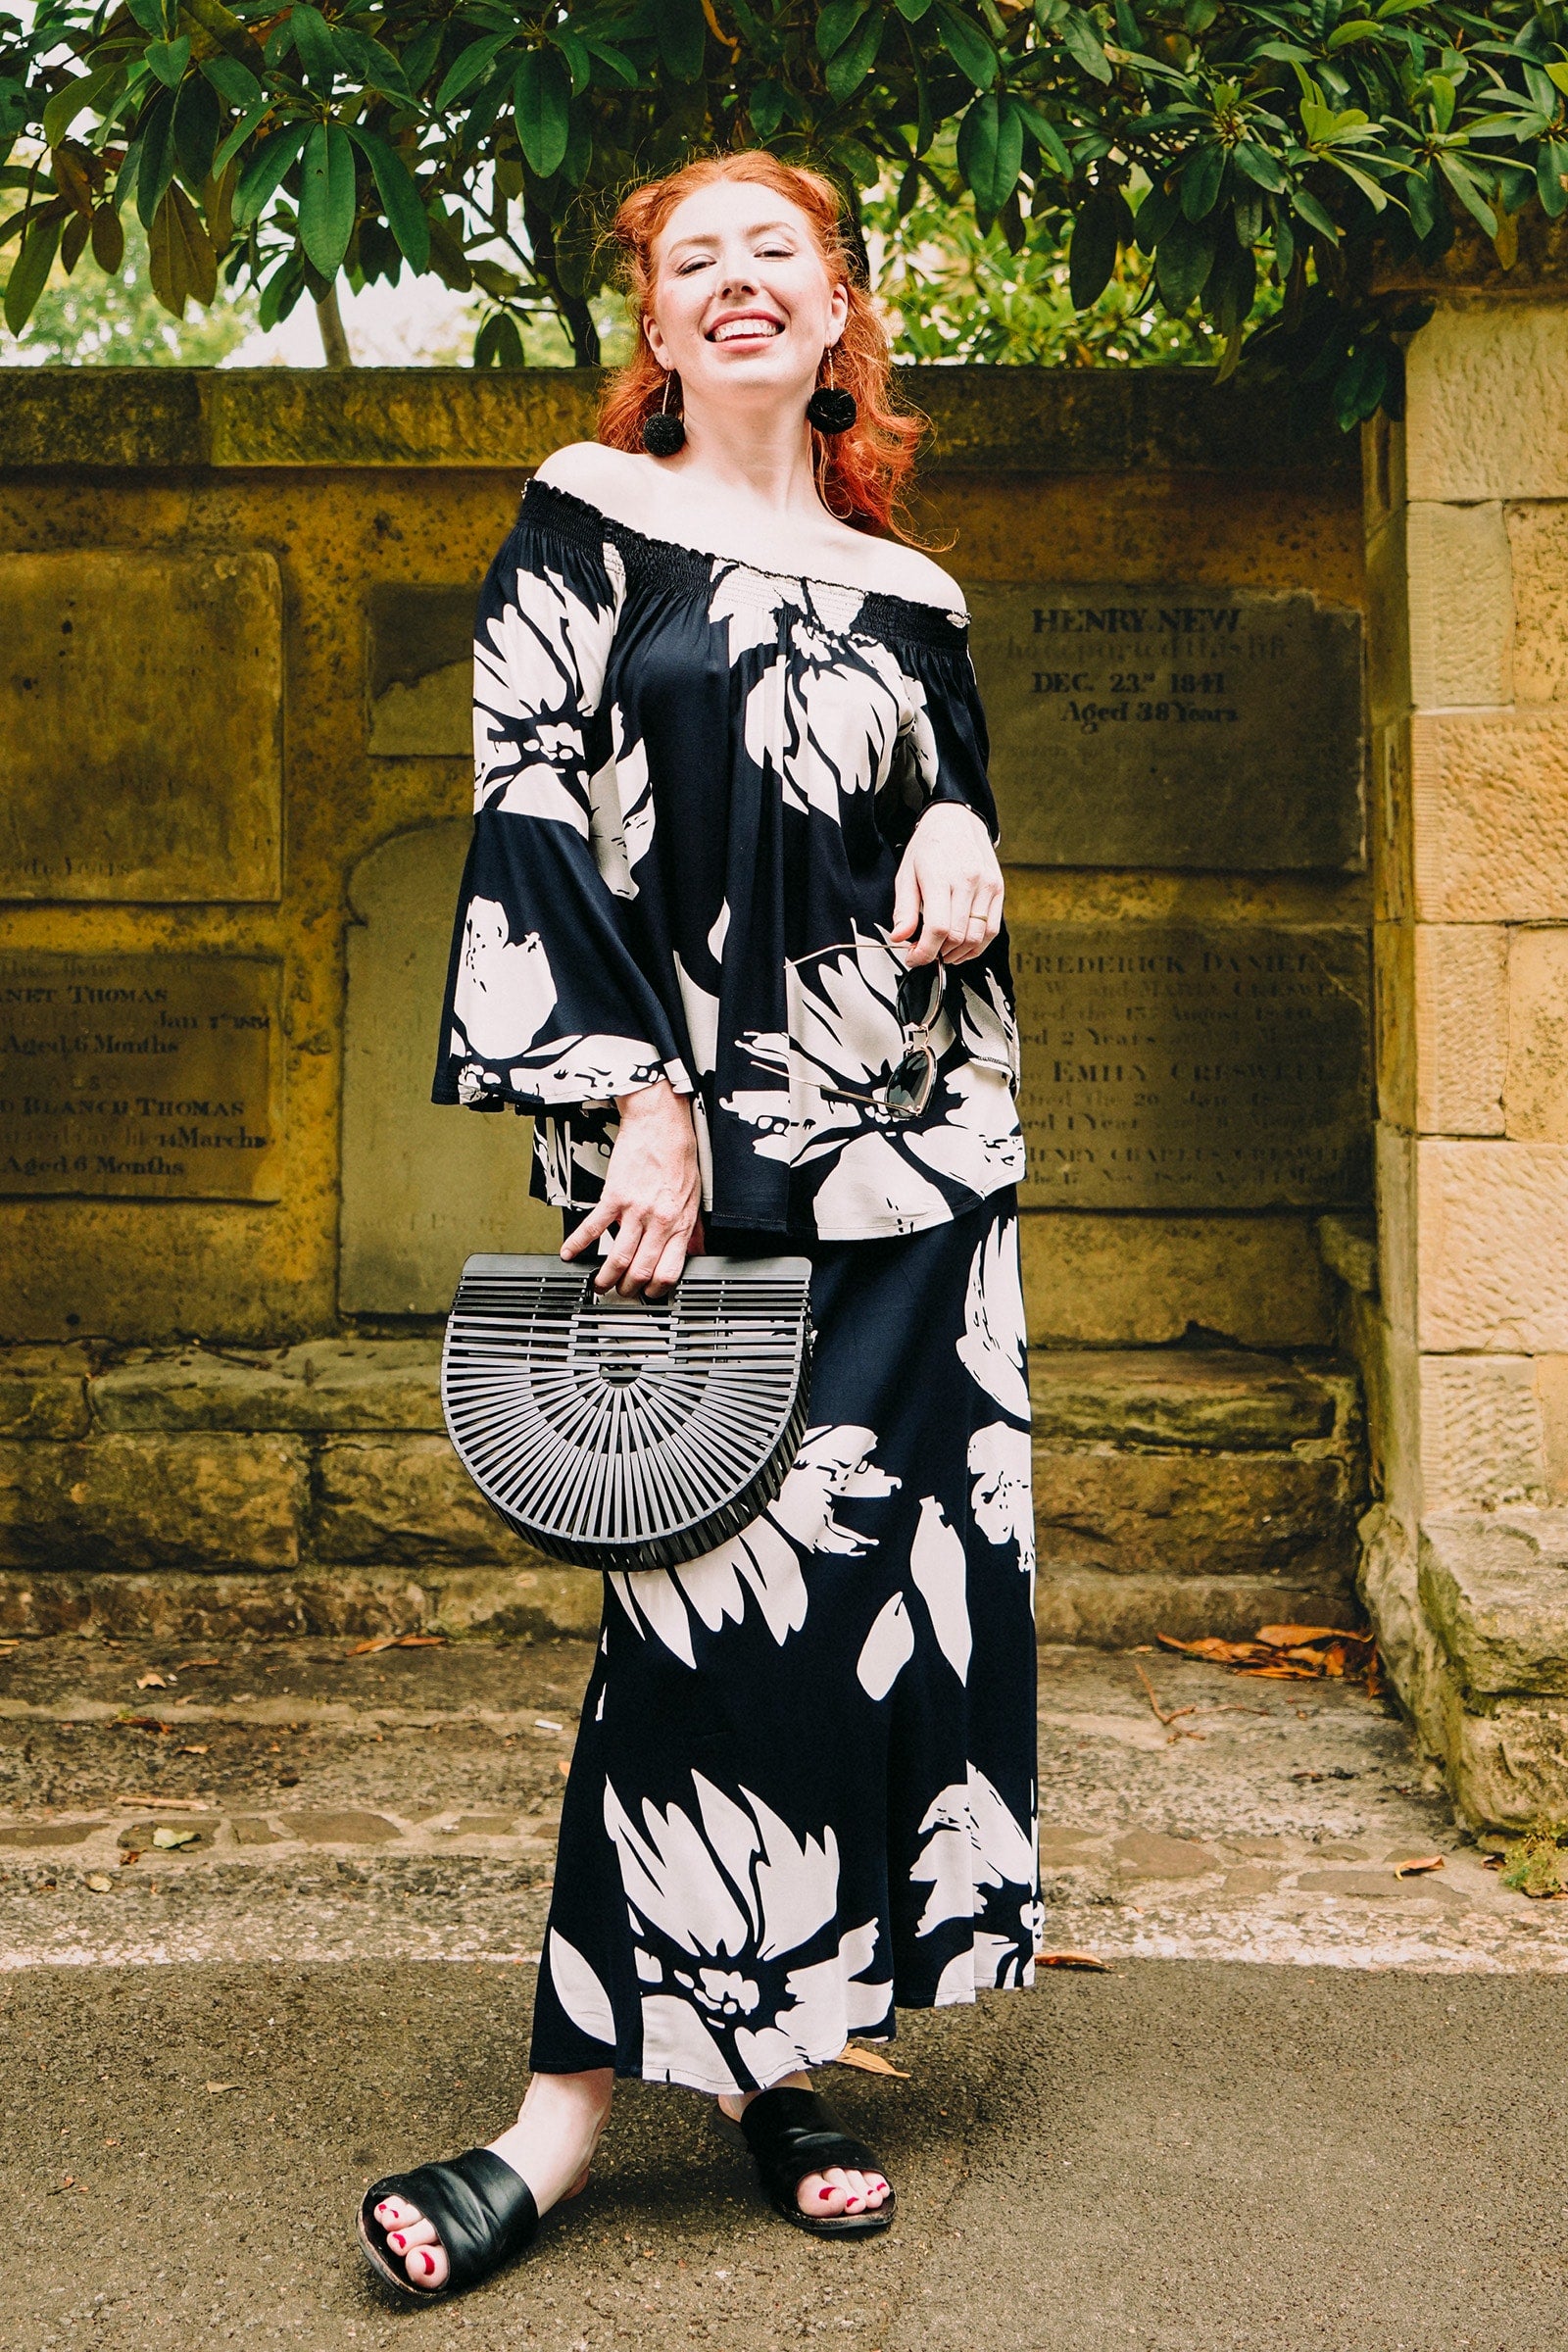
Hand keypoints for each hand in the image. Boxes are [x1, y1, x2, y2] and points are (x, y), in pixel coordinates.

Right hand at [560, 1079, 702, 1298]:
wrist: (661, 1124)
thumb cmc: (678, 1156)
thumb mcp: (695, 1197)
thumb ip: (692, 1229)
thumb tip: (695, 1250)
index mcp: (680, 1223)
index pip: (669, 1271)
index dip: (656, 1289)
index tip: (647, 1293)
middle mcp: (659, 1221)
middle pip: (641, 1270)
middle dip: (627, 1288)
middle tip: (619, 1292)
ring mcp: (636, 1210)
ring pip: (618, 1257)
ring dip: (605, 1276)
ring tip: (598, 1283)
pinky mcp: (614, 1196)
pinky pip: (593, 1226)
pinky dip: (578, 1244)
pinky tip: (570, 1254)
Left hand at [890, 803, 1003, 967]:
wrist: (956, 821)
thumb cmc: (928, 848)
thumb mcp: (906, 874)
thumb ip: (904, 909)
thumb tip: (899, 938)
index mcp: (940, 876)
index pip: (938, 928)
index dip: (925, 952)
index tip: (914, 959)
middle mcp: (968, 880)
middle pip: (957, 936)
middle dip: (939, 954)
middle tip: (925, 954)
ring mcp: (987, 885)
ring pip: (977, 937)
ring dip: (958, 954)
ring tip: (943, 953)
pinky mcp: (999, 889)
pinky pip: (992, 929)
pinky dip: (977, 946)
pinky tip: (962, 948)